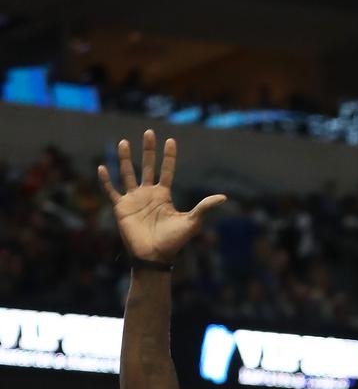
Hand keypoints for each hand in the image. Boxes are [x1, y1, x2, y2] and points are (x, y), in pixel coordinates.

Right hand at [98, 130, 225, 263]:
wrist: (155, 256)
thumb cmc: (174, 241)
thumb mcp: (192, 221)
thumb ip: (204, 207)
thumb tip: (224, 197)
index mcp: (164, 195)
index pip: (167, 170)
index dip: (168, 156)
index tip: (170, 140)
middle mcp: (148, 194)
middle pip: (147, 166)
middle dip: (148, 150)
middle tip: (149, 132)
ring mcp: (133, 199)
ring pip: (127, 173)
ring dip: (124, 158)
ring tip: (123, 141)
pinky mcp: (121, 207)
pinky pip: (111, 190)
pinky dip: (106, 180)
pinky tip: (102, 166)